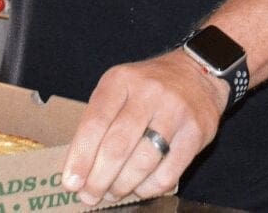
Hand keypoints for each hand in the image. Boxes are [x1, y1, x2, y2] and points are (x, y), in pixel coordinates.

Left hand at [62, 49, 227, 206]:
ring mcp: (175, 111)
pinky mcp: (196, 131)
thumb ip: (99, 122)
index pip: (96, 121)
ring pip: (143, 162)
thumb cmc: (147, 89)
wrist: (196, 73)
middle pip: (118, 145)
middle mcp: (148, 92)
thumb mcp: (119, 89)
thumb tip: (78, 170)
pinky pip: (168, 172)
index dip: (80, 156)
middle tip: (90, 196)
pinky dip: (149, 188)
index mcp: (121, 80)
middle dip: (99, 178)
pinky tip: (140, 188)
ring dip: (122, 186)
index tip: (70, 182)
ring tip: (113, 192)